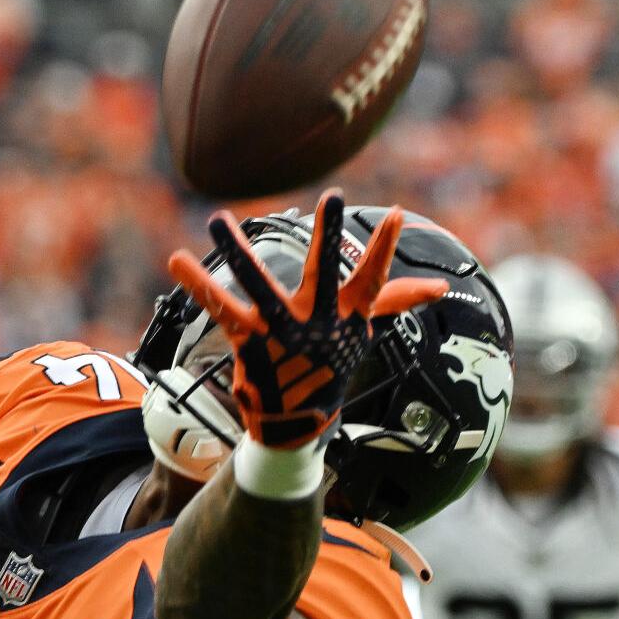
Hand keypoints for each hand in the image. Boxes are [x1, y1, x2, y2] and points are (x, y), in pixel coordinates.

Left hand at [168, 191, 445, 449]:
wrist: (297, 421)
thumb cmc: (330, 364)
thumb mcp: (361, 331)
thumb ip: (396, 301)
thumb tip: (441, 287)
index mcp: (346, 316)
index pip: (373, 280)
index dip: (384, 249)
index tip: (395, 214)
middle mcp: (316, 320)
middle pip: (323, 273)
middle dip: (329, 236)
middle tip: (332, 197)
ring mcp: (281, 330)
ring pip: (259, 285)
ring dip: (236, 251)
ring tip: (218, 218)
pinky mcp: (249, 341)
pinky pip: (222, 308)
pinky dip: (199, 284)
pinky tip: (177, 260)